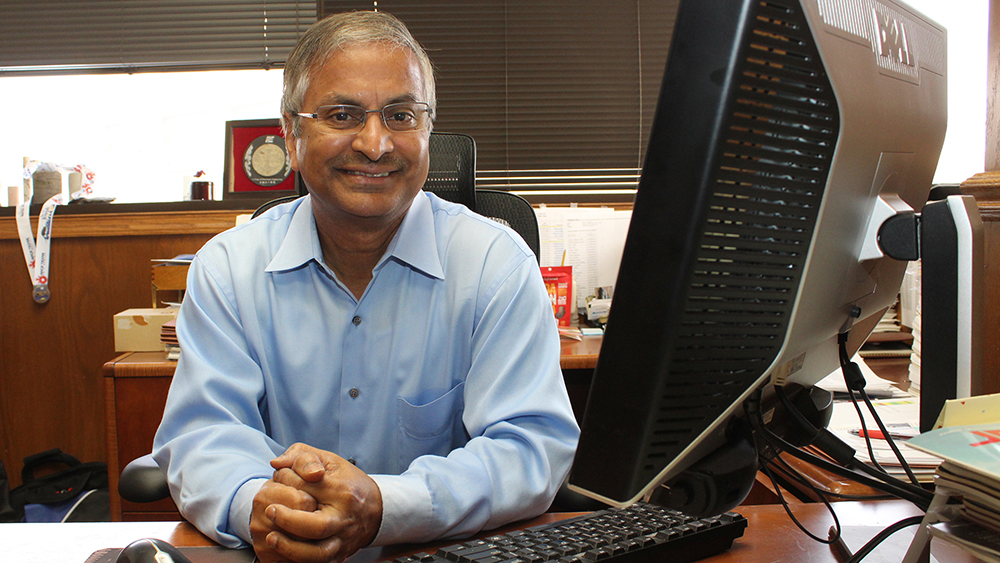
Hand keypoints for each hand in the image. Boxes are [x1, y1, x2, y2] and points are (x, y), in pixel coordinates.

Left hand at [257, 443, 383, 562]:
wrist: (375, 510)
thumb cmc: (347, 483)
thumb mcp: (329, 461)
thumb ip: (302, 456)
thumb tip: (277, 464)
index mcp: (342, 491)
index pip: (311, 486)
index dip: (288, 480)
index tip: (278, 477)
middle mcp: (344, 518)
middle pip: (318, 526)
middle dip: (289, 520)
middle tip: (270, 510)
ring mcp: (342, 540)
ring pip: (318, 553)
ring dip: (291, 548)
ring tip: (271, 537)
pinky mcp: (338, 556)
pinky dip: (298, 561)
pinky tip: (282, 553)